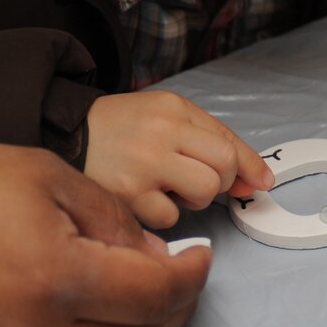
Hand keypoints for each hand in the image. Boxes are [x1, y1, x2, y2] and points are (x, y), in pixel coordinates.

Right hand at [0, 136, 210, 326]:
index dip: (190, 279)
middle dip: (174, 311)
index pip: (154, 297)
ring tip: (144, 297)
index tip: (200, 258)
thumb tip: (155, 257)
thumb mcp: (47, 176)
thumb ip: (113, 220)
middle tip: (181, 279)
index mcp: (55, 277)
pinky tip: (95, 318)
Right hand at [85, 90, 272, 229]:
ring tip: (168, 186)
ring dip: (194, 198)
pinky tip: (145, 196)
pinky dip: (164, 212)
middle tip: (196, 179)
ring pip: (203, 192)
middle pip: (224, 168)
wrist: (66, 134)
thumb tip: (259, 180)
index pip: (229, 142)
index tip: (261, 182)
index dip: (250, 167)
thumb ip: (213, 141)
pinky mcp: (127, 195)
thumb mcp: (168, 115)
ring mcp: (144, 165)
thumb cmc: (123, 128)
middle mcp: (161, 133)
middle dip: (220, 181)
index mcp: (174, 110)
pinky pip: (171, 216)